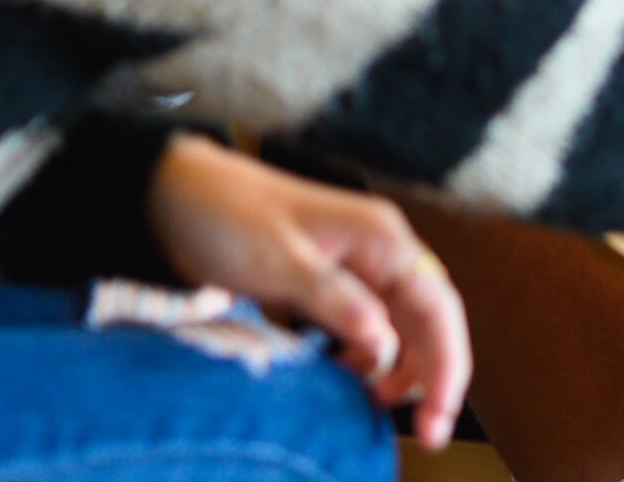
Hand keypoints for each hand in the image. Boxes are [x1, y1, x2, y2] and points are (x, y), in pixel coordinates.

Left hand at [145, 137, 470, 447]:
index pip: (437, 306)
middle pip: (429, 319)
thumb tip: (385, 344)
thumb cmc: (226, 218)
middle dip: (432, 375)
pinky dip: (367, 357)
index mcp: (380, 238)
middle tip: (425, 431)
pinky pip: (368, 325)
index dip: (447, 364)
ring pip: (403, 325)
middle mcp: (380, 250)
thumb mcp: (278, 263)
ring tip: (375, 406)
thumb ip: (335, 301)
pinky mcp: (331, 282)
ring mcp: (358, 266)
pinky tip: (347, 377)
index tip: (438, 417)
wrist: (175, 192)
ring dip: (400, 368)